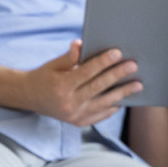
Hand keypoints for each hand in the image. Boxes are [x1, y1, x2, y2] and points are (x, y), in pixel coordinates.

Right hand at [20, 40, 139, 124]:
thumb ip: (68, 57)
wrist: (30, 98)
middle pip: (98, 87)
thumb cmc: (43, 76)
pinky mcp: (79, 122)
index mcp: (61, 86)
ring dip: (122, 94)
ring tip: (138, 85)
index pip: (86, 72)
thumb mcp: (53, 64)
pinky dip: (112, 107)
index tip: (117, 52)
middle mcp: (68, 103)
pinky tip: (124, 98)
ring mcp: (74, 115)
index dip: (102, 62)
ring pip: (103, 103)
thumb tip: (80, 44)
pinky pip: (100, 115)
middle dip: (117, 75)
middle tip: (133, 66)